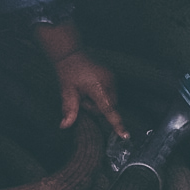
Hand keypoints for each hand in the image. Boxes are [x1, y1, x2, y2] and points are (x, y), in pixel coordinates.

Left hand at [32, 22, 126, 136]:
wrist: (71, 54)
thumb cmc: (68, 73)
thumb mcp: (67, 91)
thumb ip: (69, 110)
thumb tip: (64, 126)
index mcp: (97, 86)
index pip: (108, 109)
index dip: (116, 123)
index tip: (125, 135)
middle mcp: (109, 81)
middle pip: (108, 107)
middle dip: (95, 108)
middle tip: (82, 99)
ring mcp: (112, 78)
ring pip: (110, 101)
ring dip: (99, 102)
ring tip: (86, 92)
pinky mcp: (113, 77)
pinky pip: (110, 94)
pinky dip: (102, 96)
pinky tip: (92, 88)